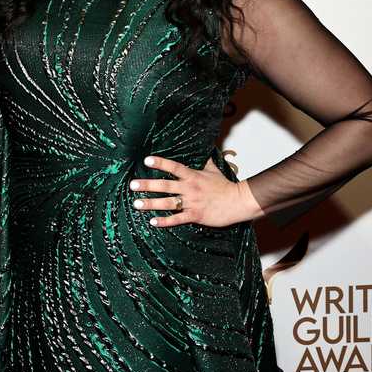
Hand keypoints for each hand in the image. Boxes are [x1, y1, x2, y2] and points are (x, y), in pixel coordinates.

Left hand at [130, 155, 261, 227]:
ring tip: (136, 204)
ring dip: (151, 203)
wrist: (239, 201)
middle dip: (148, 185)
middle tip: (132, 185)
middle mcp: (190, 188)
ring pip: (168, 202)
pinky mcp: (196, 215)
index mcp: (193, 176)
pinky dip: (165, 221)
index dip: (161, 163)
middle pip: (165, 185)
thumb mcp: (214, 170)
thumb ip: (205, 161)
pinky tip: (153, 222)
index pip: (174, 167)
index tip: (147, 160)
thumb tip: (204, 149)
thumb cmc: (226, 186)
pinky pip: (178, 218)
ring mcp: (192, 202)